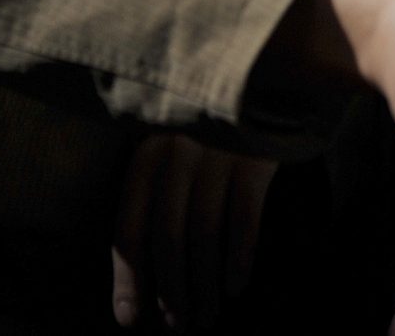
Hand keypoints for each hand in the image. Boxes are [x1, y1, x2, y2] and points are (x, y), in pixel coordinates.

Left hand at [110, 134, 276, 330]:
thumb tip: (133, 293)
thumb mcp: (173, 159)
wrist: (265, 83)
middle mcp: (177, 153)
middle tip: (180, 326)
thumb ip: (155, 207)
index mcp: (147, 155)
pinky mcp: (256, 157)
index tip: (131, 320)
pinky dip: (238, 259)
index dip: (128, 279)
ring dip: (204, 285)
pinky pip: (244, 219)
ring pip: (204, 235)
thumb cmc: (211, 138)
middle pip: (167, 237)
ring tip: (206, 316)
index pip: (130, 227)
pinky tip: (236, 287)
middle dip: (170, 291)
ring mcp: (218, 153)